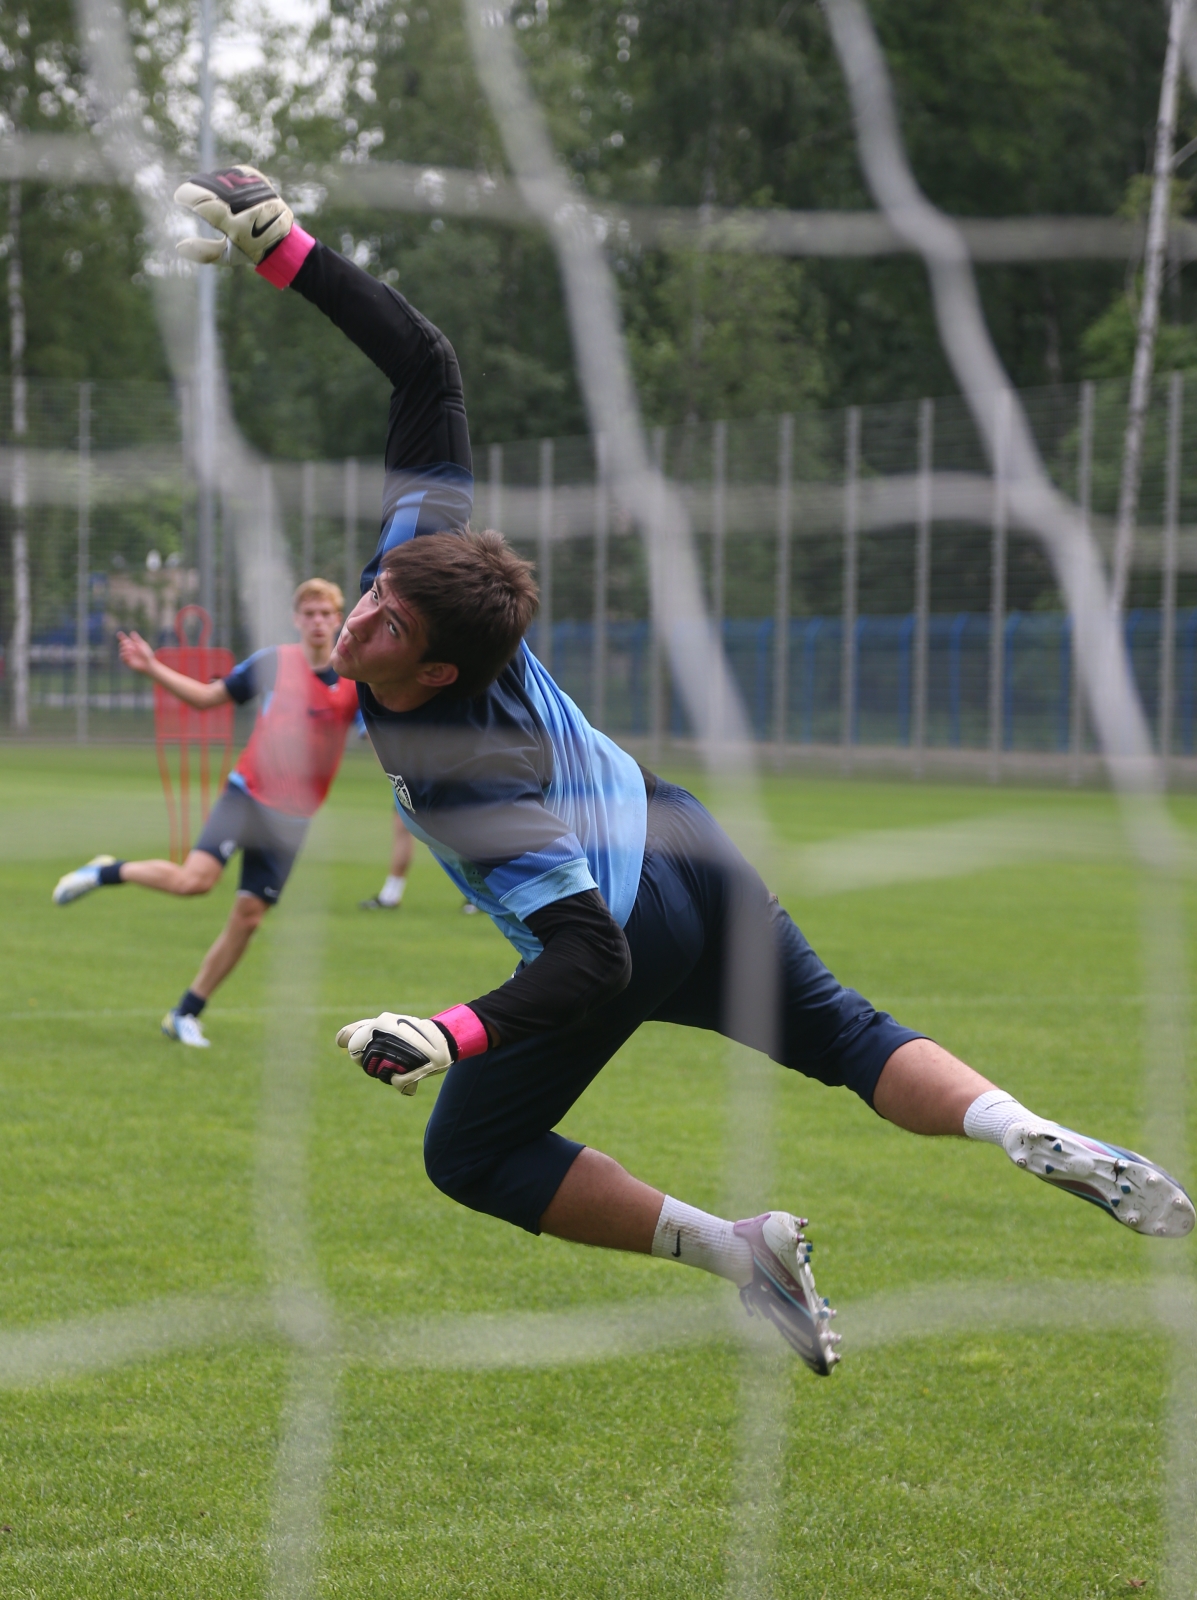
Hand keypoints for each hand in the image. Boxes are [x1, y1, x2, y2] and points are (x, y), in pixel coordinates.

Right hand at [117, 630, 155, 674]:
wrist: (148, 664)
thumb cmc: (147, 655)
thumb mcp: (143, 645)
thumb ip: (137, 639)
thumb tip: (131, 632)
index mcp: (132, 645)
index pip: (125, 640)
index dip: (121, 637)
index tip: (119, 634)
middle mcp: (128, 650)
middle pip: (121, 644)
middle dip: (124, 643)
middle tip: (130, 644)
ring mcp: (127, 656)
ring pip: (121, 650)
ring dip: (125, 648)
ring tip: (132, 650)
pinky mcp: (126, 662)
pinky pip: (121, 657)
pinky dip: (124, 654)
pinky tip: (129, 654)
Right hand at [173, 165, 293, 266]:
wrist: (282, 239)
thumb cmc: (250, 249)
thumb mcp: (227, 256)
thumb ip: (203, 252)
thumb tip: (179, 247)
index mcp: (236, 228)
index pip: (205, 204)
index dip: (187, 196)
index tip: (179, 197)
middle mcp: (246, 208)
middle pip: (211, 187)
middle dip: (197, 187)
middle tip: (189, 192)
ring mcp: (254, 193)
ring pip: (223, 177)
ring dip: (210, 181)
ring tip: (204, 188)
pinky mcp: (260, 182)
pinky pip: (235, 172)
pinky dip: (225, 176)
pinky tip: (220, 183)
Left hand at [335, 1012, 456, 1096]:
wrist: (443, 1040)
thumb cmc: (411, 1032)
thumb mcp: (386, 1024)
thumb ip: (360, 1030)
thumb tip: (338, 1040)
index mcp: (379, 1023)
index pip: (351, 1045)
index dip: (358, 1051)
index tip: (369, 1051)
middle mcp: (385, 1037)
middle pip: (364, 1063)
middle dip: (374, 1063)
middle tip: (394, 1055)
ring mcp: (396, 1055)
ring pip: (378, 1074)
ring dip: (389, 1072)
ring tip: (405, 1060)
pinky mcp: (408, 1071)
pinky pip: (395, 1082)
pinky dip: (403, 1080)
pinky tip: (413, 1070)